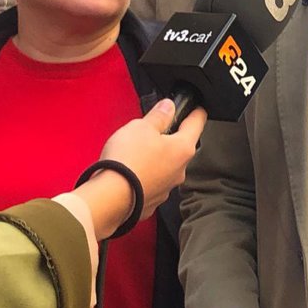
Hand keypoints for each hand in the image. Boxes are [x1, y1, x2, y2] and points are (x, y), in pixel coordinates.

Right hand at [77, 100, 206, 236]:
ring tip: (135, 152)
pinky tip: (131, 171)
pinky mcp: (151, 201)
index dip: (197, 112)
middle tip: (154, 130)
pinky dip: (144, 176)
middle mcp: (180, 170)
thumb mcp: (142, 127)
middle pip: (180, 147)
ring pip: (165, 167)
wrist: (110, 198)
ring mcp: (166, 188)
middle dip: (170, 138)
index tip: (198, 108)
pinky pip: (151, 182)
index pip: (197, 124)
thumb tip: (168, 107)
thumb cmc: (127, 162)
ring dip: (155, 158)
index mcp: (183, 148)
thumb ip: (159, 115)